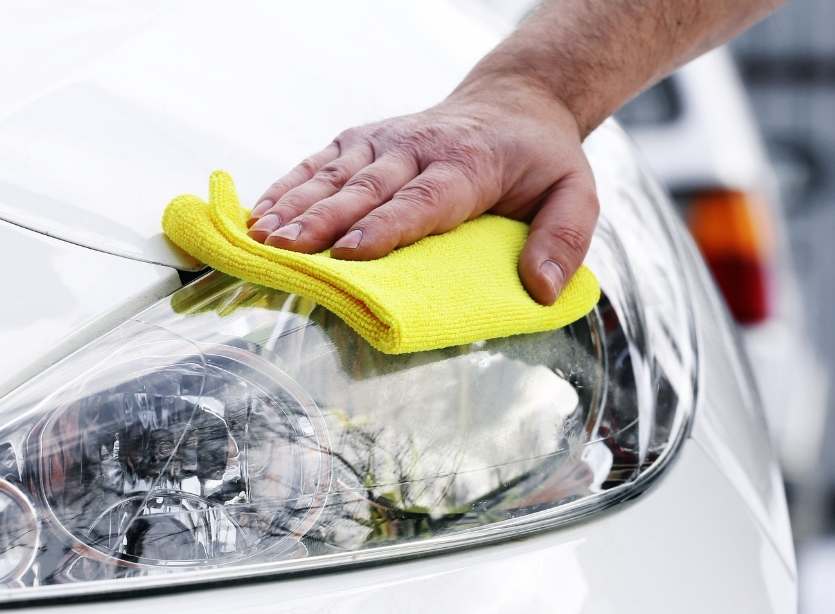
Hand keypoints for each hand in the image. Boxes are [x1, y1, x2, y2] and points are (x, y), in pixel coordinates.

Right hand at [246, 75, 598, 305]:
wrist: (512, 103)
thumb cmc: (540, 160)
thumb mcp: (576, 194)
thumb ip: (564, 240)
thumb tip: (540, 289)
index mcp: (469, 164)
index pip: (421, 200)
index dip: (384, 227)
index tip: (349, 255)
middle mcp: (418, 147)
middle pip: (365, 190)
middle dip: (321, 223)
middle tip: (283, 252)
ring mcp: (384, 140)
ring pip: (334, 176)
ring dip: (294, 208)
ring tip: (260, 239)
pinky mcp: (361, 140)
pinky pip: (318, 164)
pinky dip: (286, 188)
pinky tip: (257, 215)